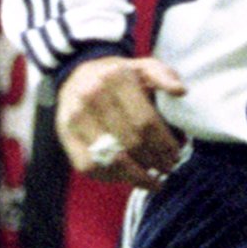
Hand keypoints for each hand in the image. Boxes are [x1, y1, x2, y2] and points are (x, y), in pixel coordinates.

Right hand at [57, 56, 188, 189]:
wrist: (77, 75)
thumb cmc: (119, 76)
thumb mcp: (143, 67)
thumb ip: (164, 75)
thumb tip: (181, 91)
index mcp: (115, 79)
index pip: (145, 122)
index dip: (164, 144)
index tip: (176, 155)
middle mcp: (91, 97)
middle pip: (130, 142)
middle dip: (154, 161)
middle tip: (168, 168)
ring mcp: (75, 118)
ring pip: (110, 159)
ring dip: (136, 176)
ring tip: (153, 180)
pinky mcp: (65, 135)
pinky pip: (89, 166)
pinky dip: (112, 177)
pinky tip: (128, 177)